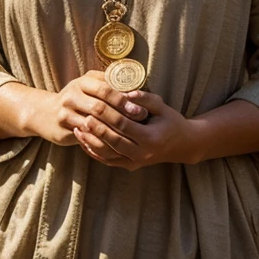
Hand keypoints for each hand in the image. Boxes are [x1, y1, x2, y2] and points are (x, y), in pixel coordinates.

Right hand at [26, 70, 147, 147]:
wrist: (46, 114)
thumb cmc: (77, 99)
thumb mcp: (89, 86)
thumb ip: (109, 85)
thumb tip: (137, 89)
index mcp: (82, 82)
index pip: (105, 88)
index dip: (124, 98)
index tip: (141, 107)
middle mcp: (72, 94)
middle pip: (100, 106)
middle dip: (122, 114)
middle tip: (139, 120)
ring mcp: (65, 112)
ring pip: (93, 123)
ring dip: (113, 129)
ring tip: (130, 134)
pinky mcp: (62, 128)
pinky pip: (85, 136)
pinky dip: (100, 139)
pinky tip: (114, 143)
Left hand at [74, 89, 198, 169]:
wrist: (181, 145)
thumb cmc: (171, 121)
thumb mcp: (162, 106)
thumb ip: (144, 98)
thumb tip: (125, 92)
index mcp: (151, 137)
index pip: (124, 126)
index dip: (108, 116)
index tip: (94, 106)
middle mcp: (142, 153)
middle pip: (113, 142)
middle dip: (96, 129)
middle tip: (82, 116)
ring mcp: (135, 162)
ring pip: (107, 155)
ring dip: (90, 143)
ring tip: (77, 129)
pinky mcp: (130, 166)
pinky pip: (108, 161)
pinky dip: (94, 152)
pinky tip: (83, 141)